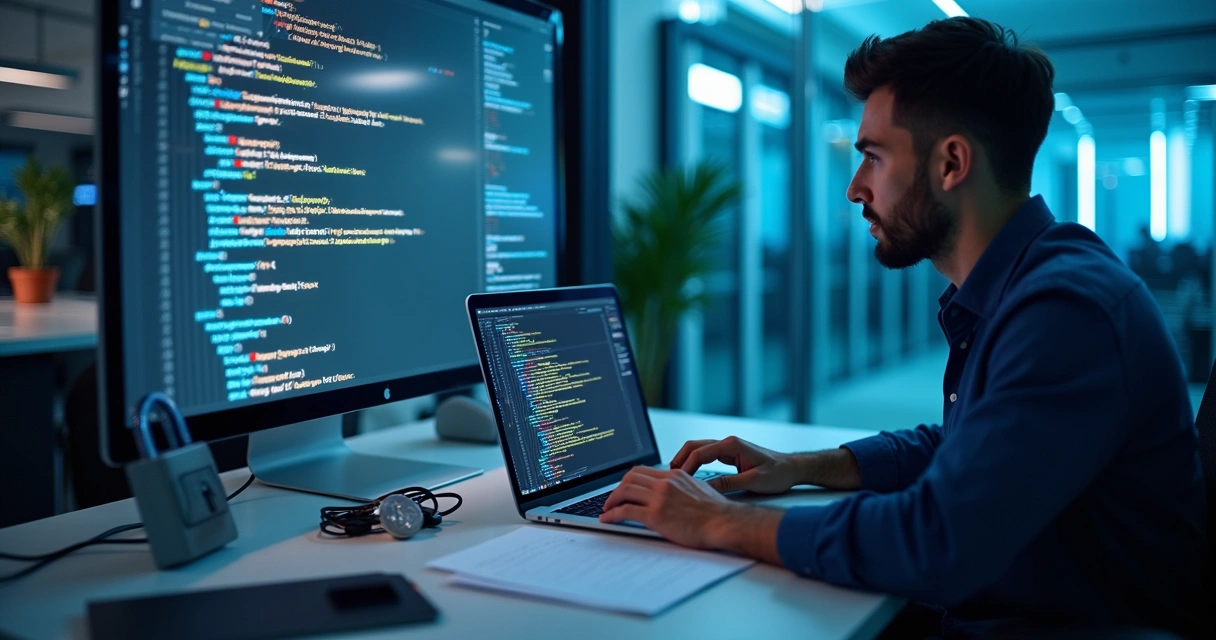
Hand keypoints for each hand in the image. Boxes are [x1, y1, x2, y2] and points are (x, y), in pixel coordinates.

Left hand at [599, 467, 737, 548]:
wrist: (724, 522)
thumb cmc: (716, 512)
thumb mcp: (697, 489)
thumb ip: (680, 488)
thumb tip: (671, 494)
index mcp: (674, 476)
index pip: (642, 471)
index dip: (628, 480)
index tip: (623, 489)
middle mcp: (665, 483)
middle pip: (630, 478)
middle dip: (617, 489)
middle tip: (612, 500)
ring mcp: (659, 498)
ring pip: (624, 491)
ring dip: (611, 501)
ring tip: (607, 510)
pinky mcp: (656, 515)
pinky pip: (626, 511)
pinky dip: (612, 514)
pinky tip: (608, 520)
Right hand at [670, 436, 800, 493]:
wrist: (793, 468)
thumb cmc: (778, 474)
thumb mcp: (753, 482)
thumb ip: (728, 484)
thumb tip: (706, 488)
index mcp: (732, 445)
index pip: (700, 453)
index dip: (686, 467)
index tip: (678, 481)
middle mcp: (728, 443)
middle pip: (694, 446)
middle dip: (679, 459)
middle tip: (668, 476)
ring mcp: (728, 447)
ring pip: (698, 449)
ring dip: (685, 460)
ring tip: (675, 477)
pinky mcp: (729, 454)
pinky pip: (706, 455)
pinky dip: (694, 463)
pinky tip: (689, 475)